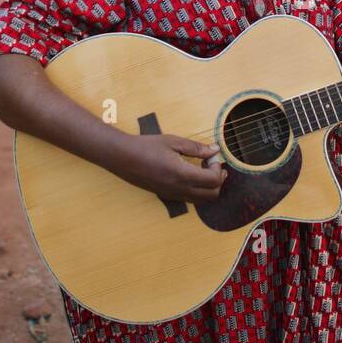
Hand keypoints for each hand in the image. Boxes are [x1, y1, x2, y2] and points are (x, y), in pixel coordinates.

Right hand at [110, 133, 226, 204]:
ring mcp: (172, 195)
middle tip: (212, 164)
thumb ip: (197, 148)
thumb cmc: (146, 146)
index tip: (211, 156)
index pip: (213, 180)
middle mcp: (179, 189)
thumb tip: (215, 150)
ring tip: (203, 169)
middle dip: (218, 180)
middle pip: (212, 195)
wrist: (123, 157)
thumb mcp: (174, 142)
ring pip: (201, 200)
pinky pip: (189, 199)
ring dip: (209, 187)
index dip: (218, 168)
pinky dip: (198, 190)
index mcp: (182, 174)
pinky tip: (190, 174)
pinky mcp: (167, 196)